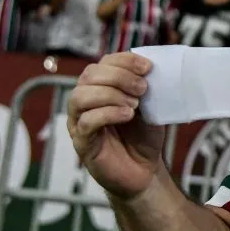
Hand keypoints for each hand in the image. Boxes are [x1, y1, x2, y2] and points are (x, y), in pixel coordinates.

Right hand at [67, 53, 164, 199]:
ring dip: (111, 94)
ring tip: (134, 105)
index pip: (104, 62)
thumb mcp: (149, 105)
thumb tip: (150, 68)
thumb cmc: (143, 135)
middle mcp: (85, 101)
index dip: (125, 60)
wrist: (144, 169)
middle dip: (119, 77)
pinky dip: (108, 114)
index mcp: (100, 87)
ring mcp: (79, 121)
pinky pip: (85, 122)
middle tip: (143, 89)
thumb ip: (145, 86)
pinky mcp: (81, 142)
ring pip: (81, 96)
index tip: (147, 68)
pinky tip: (127, 116)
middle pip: (90, 75)